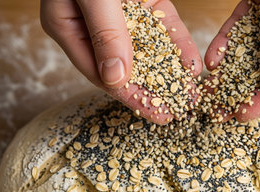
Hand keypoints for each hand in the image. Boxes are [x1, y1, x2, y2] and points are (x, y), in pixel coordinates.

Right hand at [40, 0, 201, 123]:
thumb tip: (116, 77)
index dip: (129, 95)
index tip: (154, 113)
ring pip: (147, 50)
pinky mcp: (144, 3)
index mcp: (68, 28)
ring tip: (191, 94)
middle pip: (125, 67)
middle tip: (178, 110)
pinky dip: (177, 45)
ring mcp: (120, 15)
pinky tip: (191, 64)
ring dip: (169, 72)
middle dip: (153, 89)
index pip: (100, 72)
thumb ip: (104, 31)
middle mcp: (93, 26)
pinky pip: (162, 28)